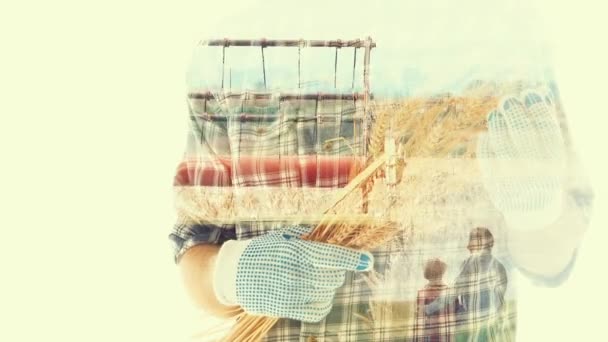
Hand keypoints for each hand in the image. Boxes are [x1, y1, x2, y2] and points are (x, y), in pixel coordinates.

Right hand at [213, 225, 373, 322]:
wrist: (234, 273)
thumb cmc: (263, 250)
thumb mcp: (283, 237)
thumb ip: (309, 238)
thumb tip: (336, 236)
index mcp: (293, 251)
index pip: (331, 256)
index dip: (352, 259)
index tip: (368, 261)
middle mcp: (293, 273)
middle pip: (333, 276)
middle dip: (337, 270)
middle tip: (329, 266)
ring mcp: (290, 293)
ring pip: (327, 293)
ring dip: (329, 286)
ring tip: (318, 279)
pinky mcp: (286, 309)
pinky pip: (317, 310)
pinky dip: (323, 303)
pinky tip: (318, 295)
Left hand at [476, 88, 566, 229]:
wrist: (534, 211)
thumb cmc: (544, 171)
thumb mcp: (551, 152)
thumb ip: (547, 125)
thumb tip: (538, 91)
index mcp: (554, 165)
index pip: (547, 130)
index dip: (538, 109)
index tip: (530, 93)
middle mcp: (535, 174)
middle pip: (523, 136)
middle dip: (514, 113)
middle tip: (508, 99)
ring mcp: (513, 181)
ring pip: (502, 145)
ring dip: (497, 125)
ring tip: (495, 113)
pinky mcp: (494, 187)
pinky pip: (486, 160)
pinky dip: (485, 145)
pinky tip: (486, 134)